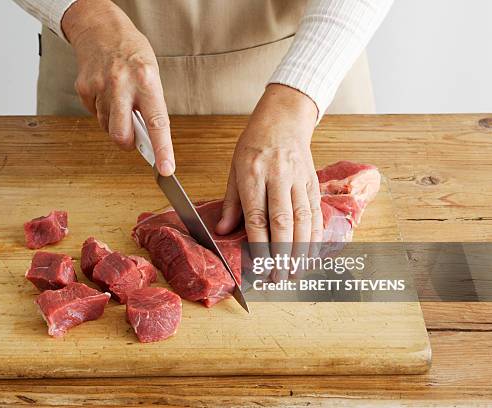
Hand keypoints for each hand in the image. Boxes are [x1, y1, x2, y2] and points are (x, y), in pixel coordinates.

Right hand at [62, 0, 174, 175]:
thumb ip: (150, 106)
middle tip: (132, 139)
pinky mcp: (84, 89)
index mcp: (146, 81)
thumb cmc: (132, 53)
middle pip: (121, 135)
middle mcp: (122, 85)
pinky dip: (101, 111)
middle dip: (127, 144)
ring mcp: (100, 87)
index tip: (166, 169)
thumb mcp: (151, 75)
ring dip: (114, 123)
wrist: (101, 30)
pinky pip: (94, 114)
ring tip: (119, 101)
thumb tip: (148, 138)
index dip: (162, 150)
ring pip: (106, 126)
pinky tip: (106, 94)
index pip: (157, 123)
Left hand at [215, 84, 322, 279]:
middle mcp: (278, 176)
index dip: (259, 244)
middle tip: (278, 277)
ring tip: (295, 272)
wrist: (284, 118)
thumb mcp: (234, 168)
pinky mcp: (312, 180)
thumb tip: (222, 231)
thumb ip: (231, 202)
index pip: (257, 216)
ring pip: (303, 219)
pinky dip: (315, 234)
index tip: (258, 266)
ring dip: (301, 250)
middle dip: (281, 254)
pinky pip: (316, 211)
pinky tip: (312, 252)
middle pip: (283, 221)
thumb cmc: (254, 144)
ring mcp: (298, 178)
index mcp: (253, 173)